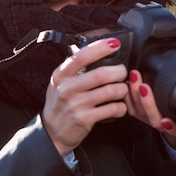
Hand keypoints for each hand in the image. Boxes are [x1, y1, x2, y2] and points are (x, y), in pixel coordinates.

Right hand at [43, 38, 127, 155]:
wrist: (52, 133)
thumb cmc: (60, 104)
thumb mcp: (60, 82)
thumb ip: (74, 68)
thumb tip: (97, 50)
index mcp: (61, 75)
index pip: (82, 56)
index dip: (101, 48)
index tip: (114, 43)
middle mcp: (67, 88)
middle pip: (101, 74)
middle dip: (119, 71)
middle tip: (123, 72)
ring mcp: (76, 105)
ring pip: (110, 91)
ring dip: (122, 89)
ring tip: (122, 89)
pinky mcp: (85, 119)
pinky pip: (112, 109)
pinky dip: (121, 107)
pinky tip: (120, 106)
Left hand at [125, 69, 175, 153]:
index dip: (172, 128)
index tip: (167, 121)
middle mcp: (166, 126)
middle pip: (154, 119)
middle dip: (147, 102)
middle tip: (144, 86)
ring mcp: (152, 120)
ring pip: (140, 114)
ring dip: (135, 96)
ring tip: (134, 78)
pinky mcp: (142, 115)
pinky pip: (132, 110)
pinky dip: (128, 98)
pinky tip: (126, 84)